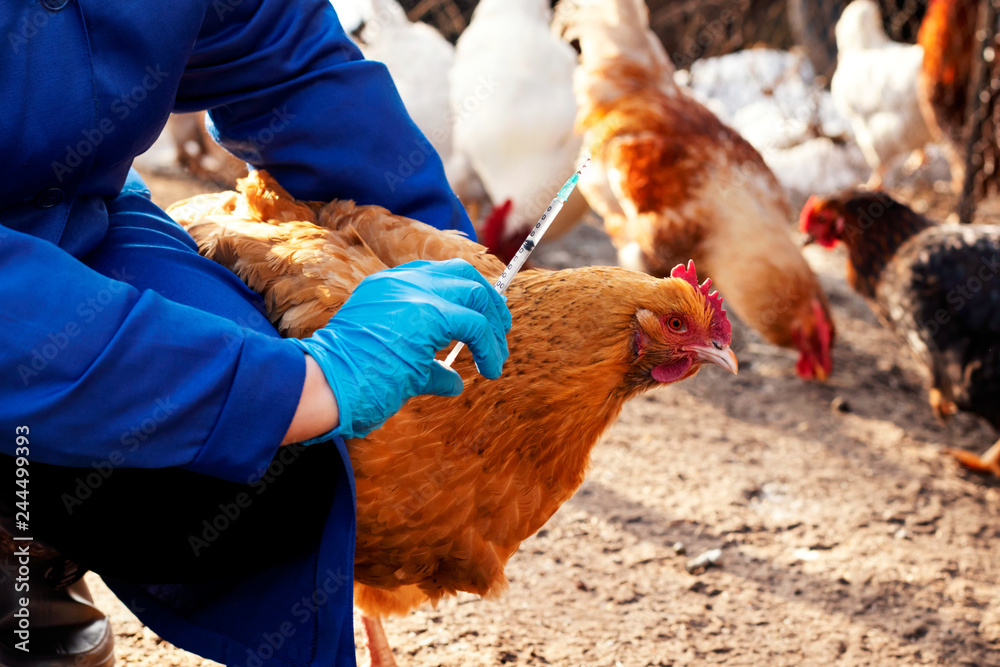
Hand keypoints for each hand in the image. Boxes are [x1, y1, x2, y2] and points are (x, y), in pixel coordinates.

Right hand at [288, 259, 510, 440]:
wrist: (323, 384)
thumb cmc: (348, 381)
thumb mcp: (394, 364)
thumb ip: (428, 367)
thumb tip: (455, 382)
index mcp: (387, 285)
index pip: (438, 275)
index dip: (466, 294)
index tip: (482, 318)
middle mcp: (401, 281)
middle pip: (463, 273)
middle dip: (489, 301)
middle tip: (500, 332)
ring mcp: (413, 292)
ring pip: (474, 293)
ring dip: (493, 326)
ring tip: (497, 358)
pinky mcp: (427, 314)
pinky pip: (474, 324)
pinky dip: (489, 347)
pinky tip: (490, 368)